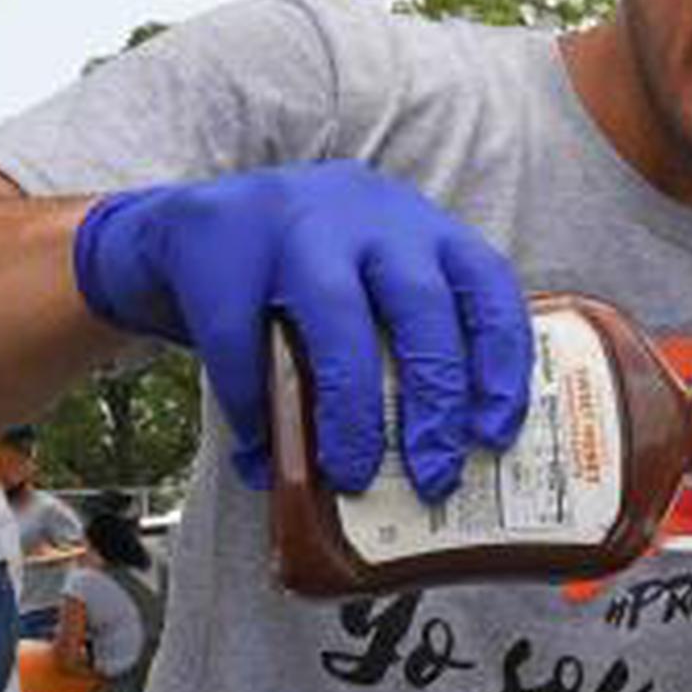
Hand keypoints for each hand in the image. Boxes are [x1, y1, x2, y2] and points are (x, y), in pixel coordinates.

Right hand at [71, 159, 531, 497]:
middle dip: (436, 400)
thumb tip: (430, 460)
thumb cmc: (301, 277)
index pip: (487, 284)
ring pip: (340, 324)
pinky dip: (256, 409)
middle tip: (435, 476)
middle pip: (422, 307)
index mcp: (419, 226)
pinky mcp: (220, 250)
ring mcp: (292, 226)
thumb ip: (402, 346)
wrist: (189, 225)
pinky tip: (262, 452)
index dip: (502, 361)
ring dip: (354, 411)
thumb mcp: (367, 285)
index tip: (496, 432)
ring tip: (355, 475)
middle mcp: (367, 215)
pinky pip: (244, 345)